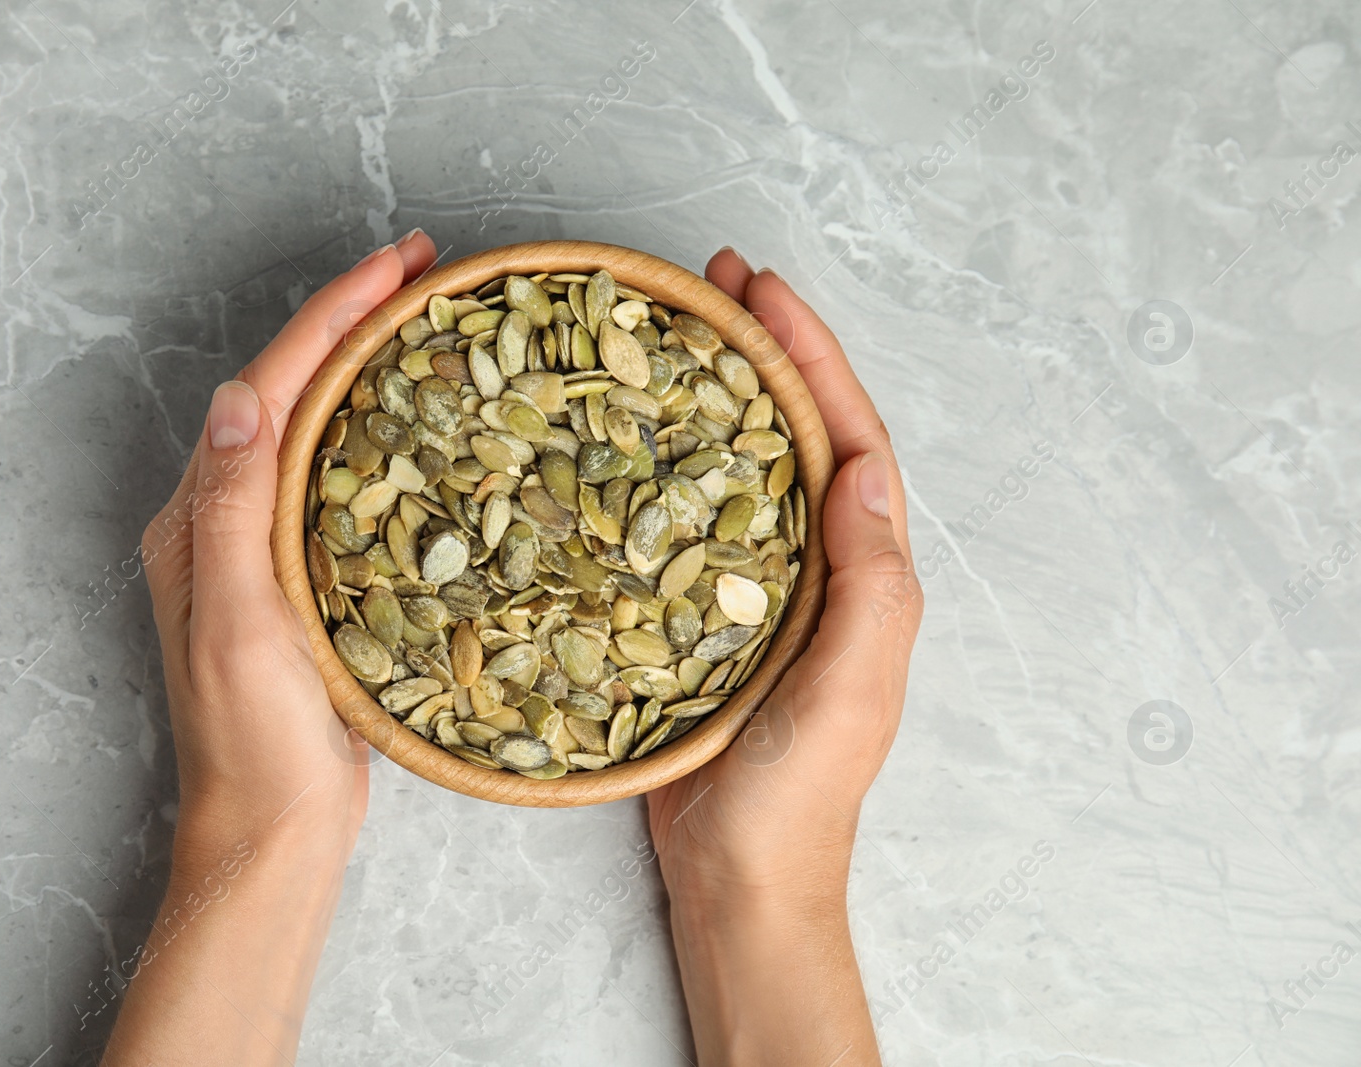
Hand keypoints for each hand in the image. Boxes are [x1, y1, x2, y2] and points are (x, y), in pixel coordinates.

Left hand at [139, 229, 439, 861]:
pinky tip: (425, 424)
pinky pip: (344, 481)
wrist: (272, 830)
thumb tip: (238, 395)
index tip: (397, 266)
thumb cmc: (252, 742)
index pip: (269, 390)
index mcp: (201, 518)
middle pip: (293, 393)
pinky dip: (383, 434)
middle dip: (353, 321)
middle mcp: (226, 520)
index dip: (332, 319)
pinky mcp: (309, 579)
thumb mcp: (238, 623)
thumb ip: (231, 511)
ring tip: (429, 321)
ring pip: (322, 430)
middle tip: (424, 269)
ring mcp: (267, 548)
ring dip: (369, 367)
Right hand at [645, 248, 920, 1066]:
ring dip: (713, 389)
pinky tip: (620, 436)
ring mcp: (751, 582)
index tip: (760, 289)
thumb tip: (862, 465)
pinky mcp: (694, 610)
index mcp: (863, 568)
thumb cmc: (801, 794)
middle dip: (763, 345)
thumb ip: (871, 583)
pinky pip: (683, 516)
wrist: (743, 877)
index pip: (844, 434)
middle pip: (793, 428)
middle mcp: (812, 560)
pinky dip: (661, 462)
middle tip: (711, 278)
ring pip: (735, 462)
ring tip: (668, 328)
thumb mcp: (854, 686)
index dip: (810, 353)